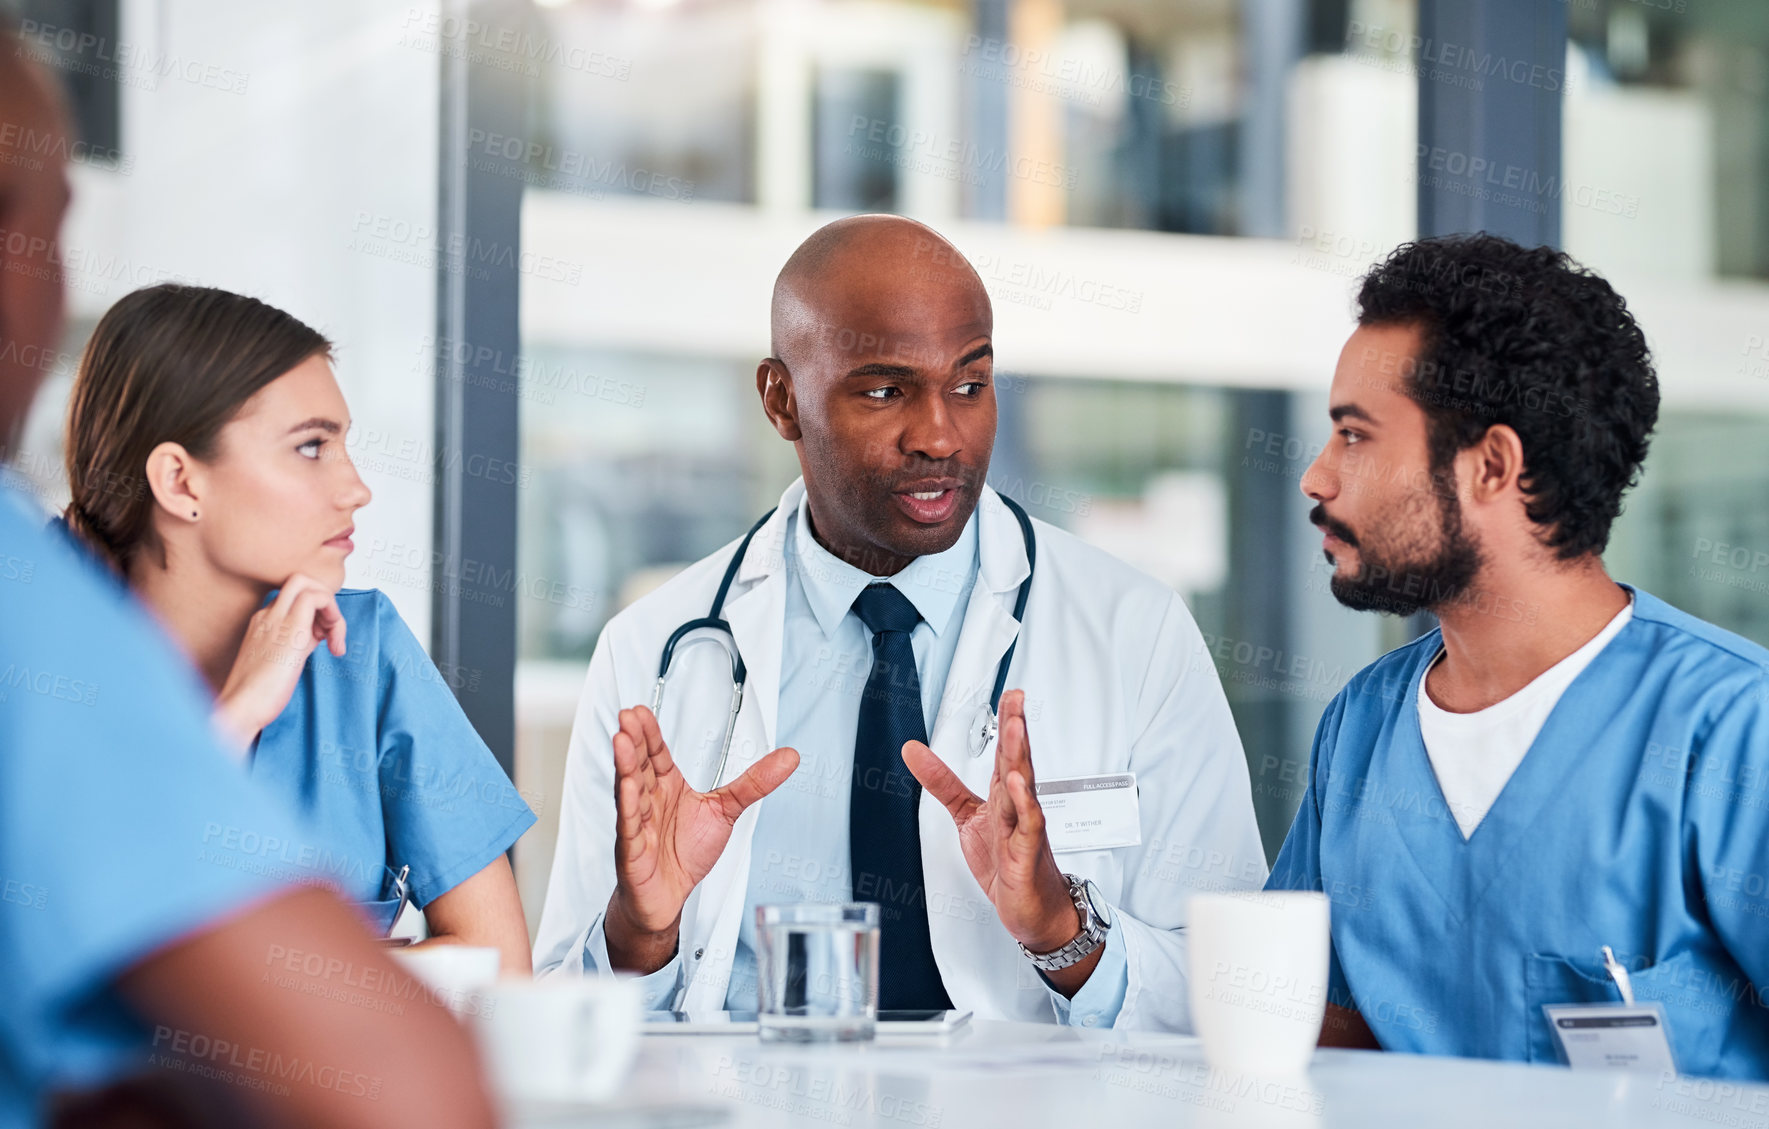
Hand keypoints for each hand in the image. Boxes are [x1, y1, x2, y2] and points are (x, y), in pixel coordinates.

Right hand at [214, 574, 345, 750]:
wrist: (241, 708)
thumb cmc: (258, 694)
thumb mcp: (282, 661)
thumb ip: (299, 643)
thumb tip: (320, 635)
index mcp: (263, 622)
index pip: (296, 599)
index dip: (317, 612)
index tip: (324, 640)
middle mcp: (267, 615)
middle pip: (299, 581)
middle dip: (324, 598)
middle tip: (332, 632)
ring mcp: (276, 619)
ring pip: (307, 583)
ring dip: (331, 609)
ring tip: (335, 643)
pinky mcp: (290, 630)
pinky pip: (316, 598)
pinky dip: (334, 616)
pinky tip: (335, 646)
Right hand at [604, 705, 798, 972]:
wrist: (668, 896)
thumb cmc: (686, 852)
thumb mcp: (726, 810)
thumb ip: (754, 783)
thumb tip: (790, 757)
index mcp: (667, 787)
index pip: (656, 754)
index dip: (650, 733)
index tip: (641, 711)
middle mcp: (649, 801)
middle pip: (640, 765)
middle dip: (634, 741)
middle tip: (629, 716)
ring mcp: (637, 824)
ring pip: (630, 791)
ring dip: (625, 766)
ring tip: (622, 741)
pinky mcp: (632, 851)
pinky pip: (629, 826)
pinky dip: (627, 807)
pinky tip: (626, 787)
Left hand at [902, 690, 1078, 953]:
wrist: (1033, 910)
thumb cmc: (1008, 864)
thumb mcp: (967, 816)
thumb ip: (942, 782)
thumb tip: (913, 751)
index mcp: (1005, 796)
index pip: (1007, 752)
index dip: (1008, 721)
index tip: (1011, 694)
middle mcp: (1017, 806)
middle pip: (1017, 761)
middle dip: (1016, 729)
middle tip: (1016, 699)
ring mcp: (1024, 828)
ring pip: (1022, 787)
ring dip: (1019, 757)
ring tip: (1016, 729)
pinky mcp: (1025, 854)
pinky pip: (1026, 826)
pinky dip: (1022, 804)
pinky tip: (1015, 785)